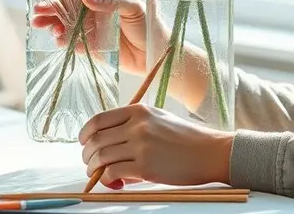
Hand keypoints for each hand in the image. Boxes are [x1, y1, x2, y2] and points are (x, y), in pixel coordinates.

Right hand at [29, 0, 148, 75]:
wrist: (152, 54)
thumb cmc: (146, 24)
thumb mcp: (131, 6)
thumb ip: (110, 1)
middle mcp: (91, 6)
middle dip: (49, 0)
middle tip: (39, 6)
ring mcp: (86, 24)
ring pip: (61, 19)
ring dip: (49, 20)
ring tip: (39, 22)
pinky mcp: (85, 43)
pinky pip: (68, 39)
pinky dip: (60, 38)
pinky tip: (58, 39)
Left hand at [79, 104, 233, 188]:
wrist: (210, 152)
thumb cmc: (186, 138)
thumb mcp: (159, 119)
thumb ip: (133, 124)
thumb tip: (108, 141)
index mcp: (138, 110)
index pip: (98, 120)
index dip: (85, 134)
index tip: (83, 143)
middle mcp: (137, 125)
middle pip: (96, 139)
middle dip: (87, 154)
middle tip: (91, 163)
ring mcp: (141, 145)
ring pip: (100, 157)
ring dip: (94, 169)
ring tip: (100, 175)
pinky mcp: (145, 166)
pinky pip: (112, 172)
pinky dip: (107, 180)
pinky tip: (115, 183)